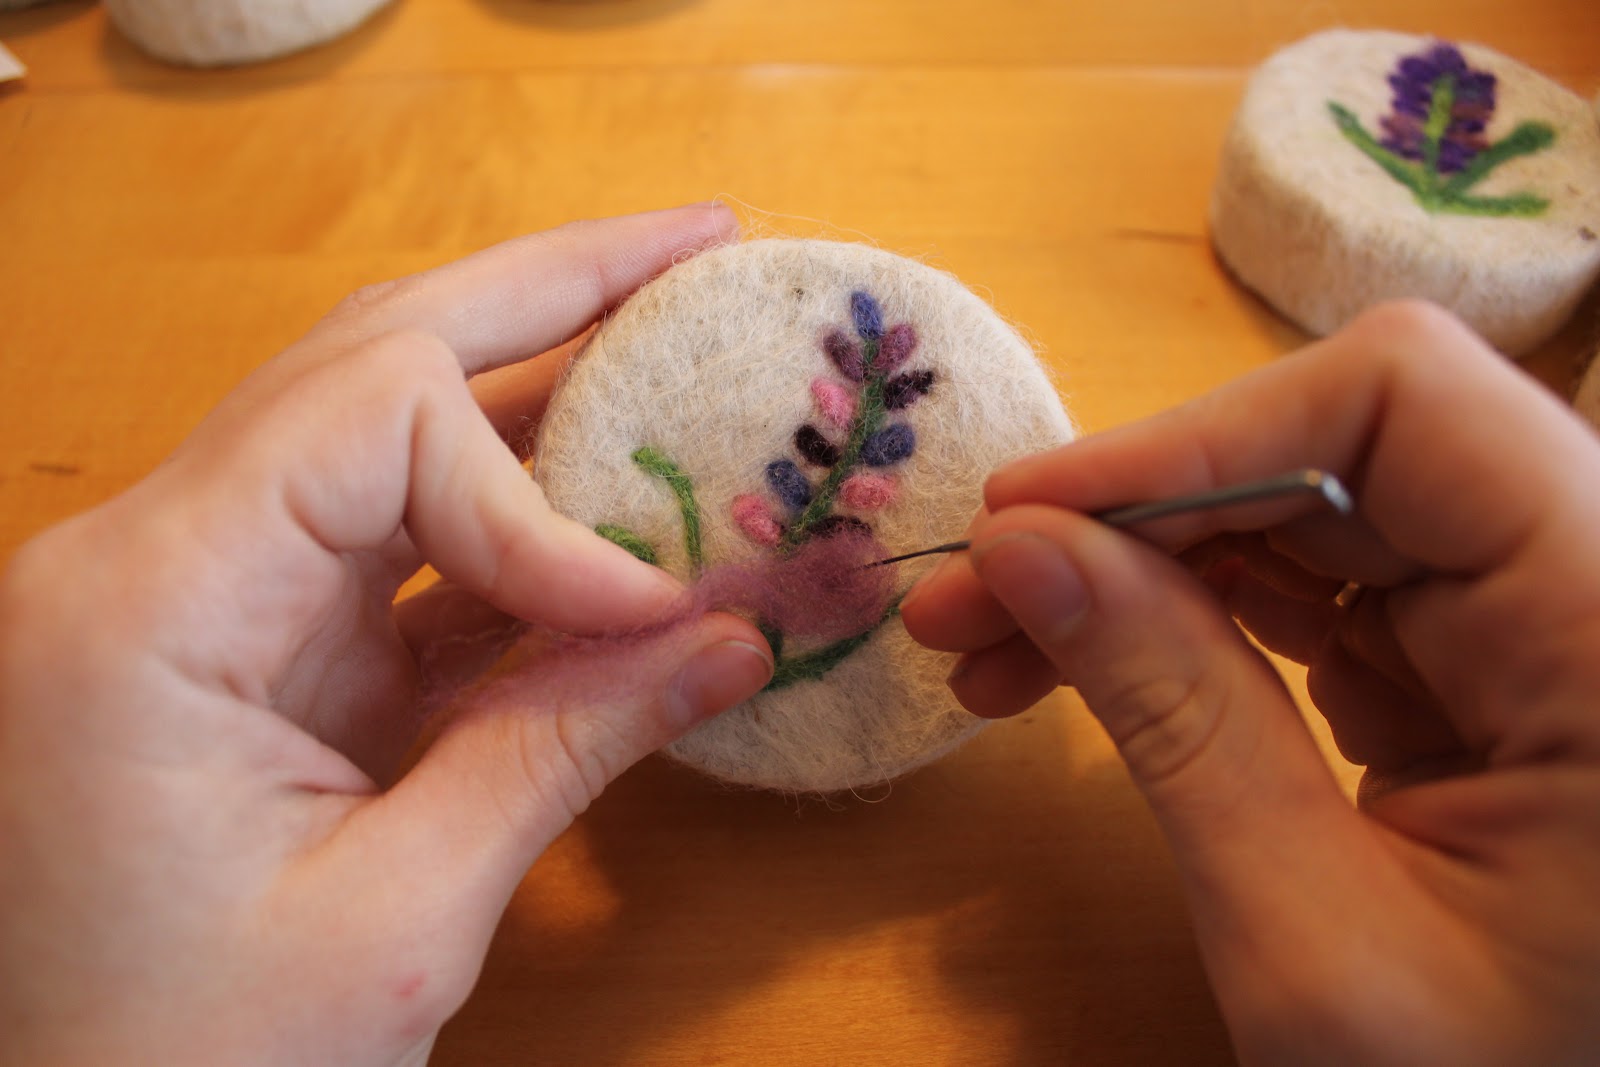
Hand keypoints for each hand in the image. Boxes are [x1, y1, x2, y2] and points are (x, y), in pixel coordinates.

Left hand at [0, 206, 773, 1066]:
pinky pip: (395, 546)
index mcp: (141, 608)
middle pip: (368, 358)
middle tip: (697, 243)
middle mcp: (151, 559)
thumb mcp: (394, 917)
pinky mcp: (253, 647)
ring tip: (671, 331)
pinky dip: (513, 531)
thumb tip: (734, 640)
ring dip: (536, 388)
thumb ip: (564, 751)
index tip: (656, 608)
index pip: (374, 427)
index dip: (541, 495)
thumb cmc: (181, 1066)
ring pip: (382, 430)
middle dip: (545, 293)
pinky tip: (615, 513)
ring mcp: (200, 596)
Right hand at [903, 302, 1599, 1064]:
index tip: (1027, 516)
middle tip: (970, 598)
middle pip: (1342, 452)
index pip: (1408, 408)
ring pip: (1315, 515)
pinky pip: (1328, 592)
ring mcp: (1550, 626)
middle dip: (1135, 516)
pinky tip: (1089, 666)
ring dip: (1145, 566)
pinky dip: (1197, 619)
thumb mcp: (1316, 941)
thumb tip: (1020, 550)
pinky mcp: (1492, 670)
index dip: (1198, 432)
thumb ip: (1176, 720)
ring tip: (995, 645)